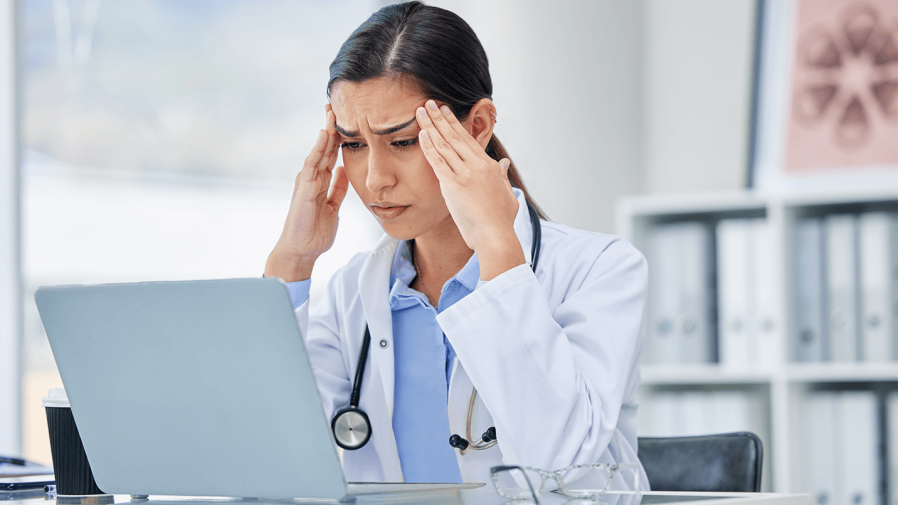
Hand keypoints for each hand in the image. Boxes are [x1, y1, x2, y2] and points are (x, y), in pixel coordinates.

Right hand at [265, 105, 348, 281]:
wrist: (302, 250)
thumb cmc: (315, 231)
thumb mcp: (333, 207)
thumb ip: (338, 189)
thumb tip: (344, 171)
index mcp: (321, 181)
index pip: (331, 154)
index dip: (338, 138)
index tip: (347, 120)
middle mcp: (312, 177)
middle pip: (324, 147)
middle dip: (330, 127)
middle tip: (336, 105)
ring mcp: (307, 181)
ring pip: (318, 150)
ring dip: (325, 131)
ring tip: (331, 112)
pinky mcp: (303, 187)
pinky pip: (312, 164)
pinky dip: (318, 148)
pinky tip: (323, 135)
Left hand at [415, 100, 524, 279]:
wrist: (495, 236)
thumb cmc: (501, 221)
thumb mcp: (507, 195)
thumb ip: (504, 177)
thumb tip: (505, 164)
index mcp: (489, 167)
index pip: (468, 140)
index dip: (455, 124)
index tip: (445, 112)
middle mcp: (477, 166)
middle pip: (455, 136)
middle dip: (440, 118)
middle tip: (429, 103)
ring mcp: (465, 174)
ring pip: (445, 144)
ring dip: (430, 126)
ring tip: (420, 112)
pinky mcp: (453, 185)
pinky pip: (437, 161)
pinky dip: (428, 146)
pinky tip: (420, 134)